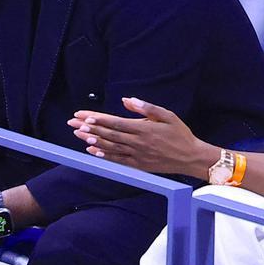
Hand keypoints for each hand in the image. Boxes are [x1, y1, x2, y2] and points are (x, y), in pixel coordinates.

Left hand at [68, 97, 209, 175]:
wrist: (191, 157)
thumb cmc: (181, 134)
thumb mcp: (168, 116)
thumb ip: (147, 108)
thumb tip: (128, 100)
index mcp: (144, 129)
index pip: (115, 122)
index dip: (98, 119)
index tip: (83, 115)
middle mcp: (138, 143)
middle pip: (109, 134)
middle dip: (89, 128)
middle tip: (72, 123)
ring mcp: (137, 155)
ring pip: (110, 147)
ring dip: (93, 140)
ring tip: (78, 135)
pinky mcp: (139, 165)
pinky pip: (117, 160)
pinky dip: (104, 155)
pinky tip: (93, 150)